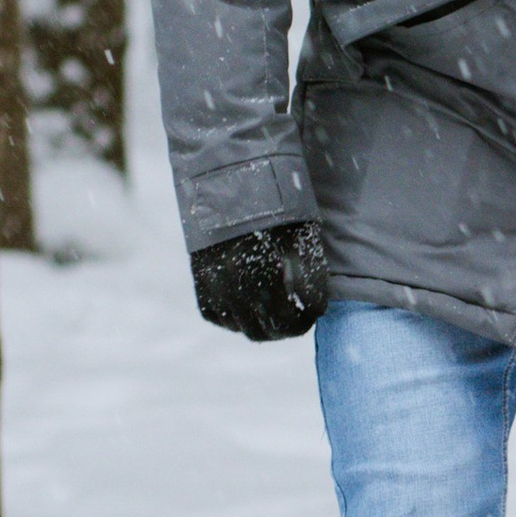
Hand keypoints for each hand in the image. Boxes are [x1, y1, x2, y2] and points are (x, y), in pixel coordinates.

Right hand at [191, 218, 332, 340]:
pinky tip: (250, 305)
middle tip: (298, 319)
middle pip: (269, 330)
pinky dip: (237, 318)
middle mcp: (235, 283)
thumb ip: (311, 277)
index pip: (292, 319)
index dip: (307, 320)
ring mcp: (214, 285)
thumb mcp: (300, 237)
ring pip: (245, 329)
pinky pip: (220, 317)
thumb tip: (314, 310)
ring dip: (265, 326)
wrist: (230, 186)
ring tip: (277, 313)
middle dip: (289, 328)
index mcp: (264, 270)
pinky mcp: (201, 283)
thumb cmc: (274, 209)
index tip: (312, 314)